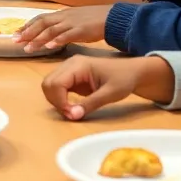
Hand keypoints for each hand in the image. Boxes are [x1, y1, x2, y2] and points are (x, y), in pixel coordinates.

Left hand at [14, 4, 111, 51]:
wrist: (113, 17)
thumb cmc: (95, 20)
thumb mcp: (75, 20)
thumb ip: (63, 25)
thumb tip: (51, 33)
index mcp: (62, 14)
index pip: (40, 18)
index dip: (28, 25)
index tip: (16, 33)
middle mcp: (64, 17)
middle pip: (42, 23)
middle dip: (27, 32)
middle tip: (15, 41)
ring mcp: (72, 23)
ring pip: (51, 30)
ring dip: (38, 39)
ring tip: (28, 48)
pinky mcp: (82, 30)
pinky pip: (68, 35)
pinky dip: (58, 40)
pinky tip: (49, 47)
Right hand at [41, 56, 173, 119]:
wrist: (133, 71)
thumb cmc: (124, 79)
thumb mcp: (110, 94)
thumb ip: (90, 104)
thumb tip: (72, 116)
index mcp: (78, 65)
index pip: (56, 83)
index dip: (60, 101)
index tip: (73, 114)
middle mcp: (69, 64)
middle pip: (48, 83)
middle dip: (56, 101)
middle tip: (72, 114)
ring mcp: (69, 69)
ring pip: (49, 85)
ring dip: (56, 101)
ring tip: (72, 111)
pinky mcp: (71, 76)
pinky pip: (57, 87)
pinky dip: (60, 99)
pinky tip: (72, 106)